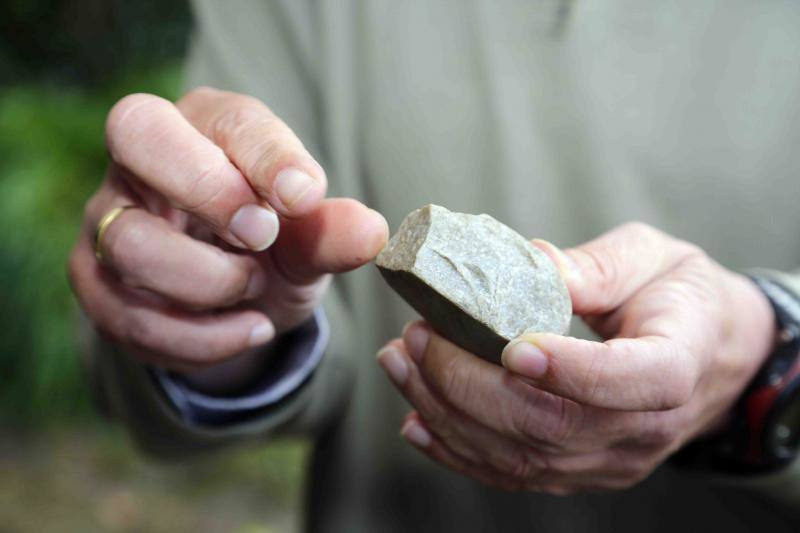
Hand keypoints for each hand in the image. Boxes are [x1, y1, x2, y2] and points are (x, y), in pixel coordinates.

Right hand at [69, 87, 386, 382]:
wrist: (236, 301)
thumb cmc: (274, 248)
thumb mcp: (309, 241)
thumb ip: (332, 233)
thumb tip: (372, 233)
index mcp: (208, 125)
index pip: (227, 117)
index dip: (267, 156)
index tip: (304, 197)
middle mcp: (146, 159)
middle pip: (137, 133)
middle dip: (208, 192)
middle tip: (263, 239)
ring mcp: (109, 218)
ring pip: (131, 242)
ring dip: (210, 283)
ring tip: (256, 292)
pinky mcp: (95, 280)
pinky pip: (127, 315)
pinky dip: (199, 337)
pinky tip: (245, 329)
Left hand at [377, 223, 774, 493]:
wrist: (709, 354)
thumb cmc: (679, 297)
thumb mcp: (653, 258)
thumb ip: (597, 266)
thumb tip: (531, 262)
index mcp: (675, 367)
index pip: (630, 382)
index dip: (569, 370)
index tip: (509, 343)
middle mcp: (641, 430)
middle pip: (549, 426)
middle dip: (469, 382)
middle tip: (420, 335)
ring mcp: (606, 460)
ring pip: (518, 455)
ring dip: (446, 412)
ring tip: (401, 362)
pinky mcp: (576, 471)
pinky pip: (511, 473)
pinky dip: (456, 449)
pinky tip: (417, 418)